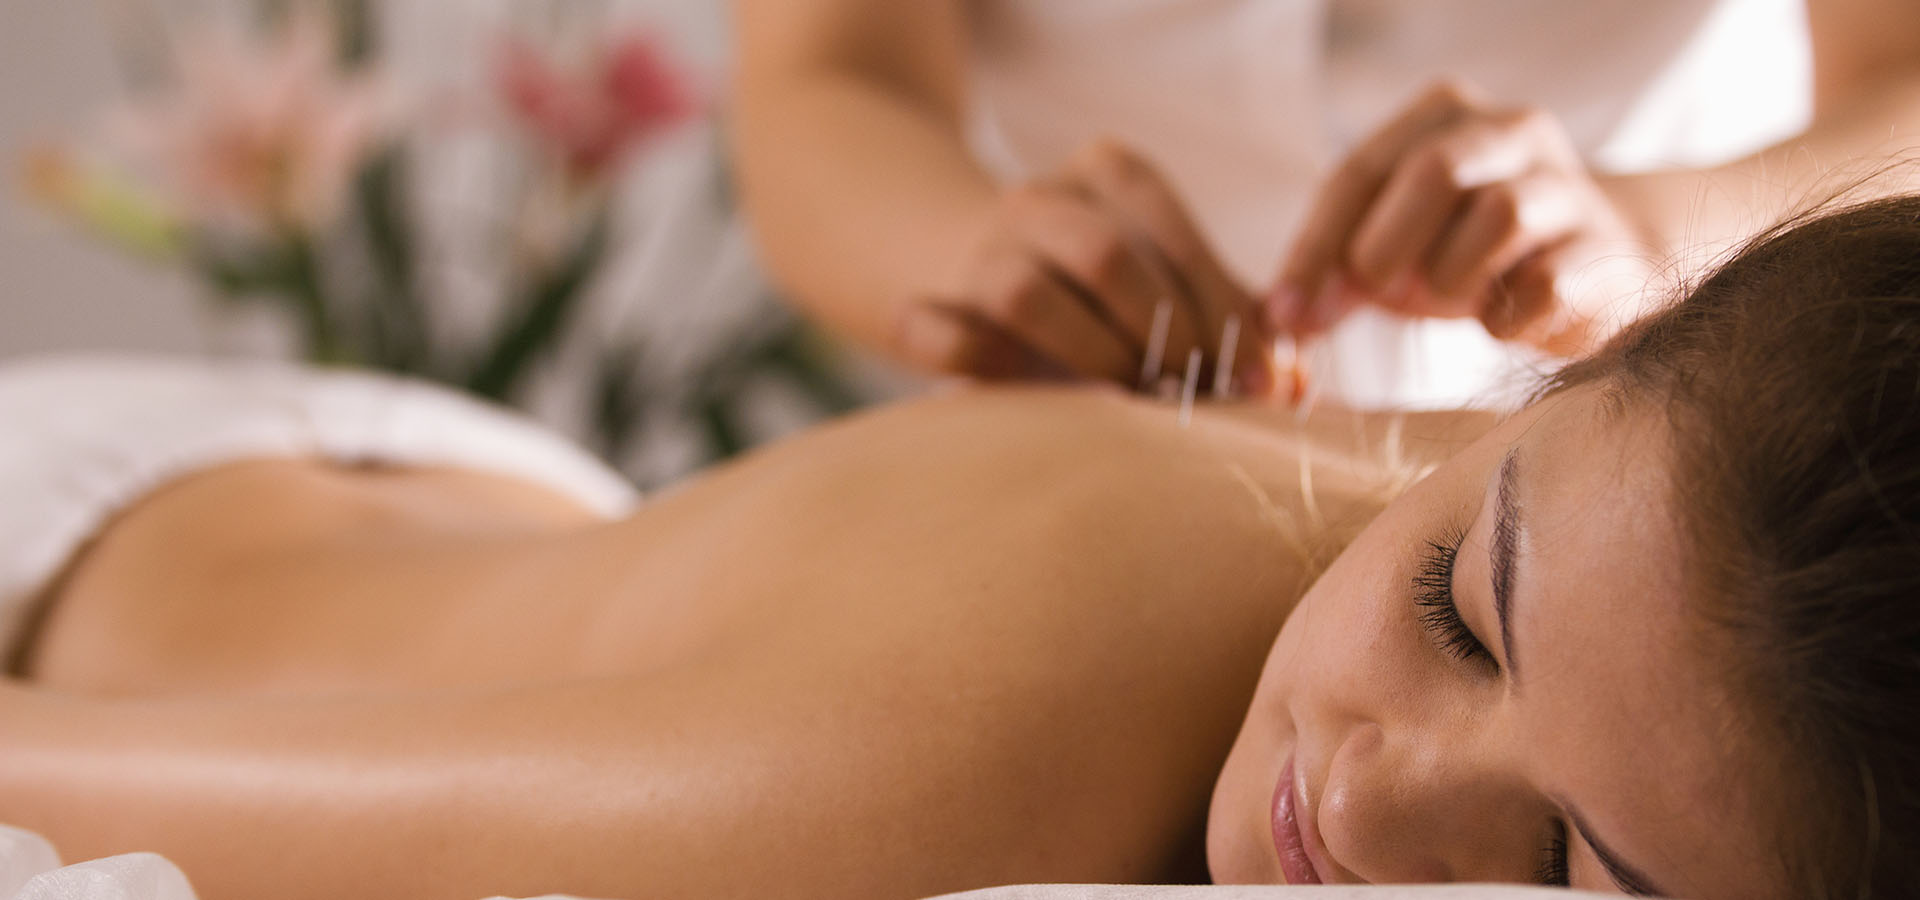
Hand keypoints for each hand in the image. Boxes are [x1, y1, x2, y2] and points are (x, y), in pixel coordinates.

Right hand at [895, 139, 1276, 394]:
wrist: (975, 277)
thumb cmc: (1103, 294)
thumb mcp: (1168, 284)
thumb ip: (1230, 319)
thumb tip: (1297, 379)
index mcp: (1107, 173)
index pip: (1170, 234)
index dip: (1220, 310)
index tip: (1260, 379)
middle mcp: (1037, 198)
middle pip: (1104, 258)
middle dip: (1160, 337)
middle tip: (1193, 395)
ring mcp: (975, 250)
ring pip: (1026, 294)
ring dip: (1088, 358)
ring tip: (1127, 402)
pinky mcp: (919, 305)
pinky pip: (935, 331)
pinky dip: (971, 360)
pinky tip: (1017, 395)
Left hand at [1267, 80, 1655, 352]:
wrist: (1594, 266)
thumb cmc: (1470, 252)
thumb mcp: (1396, 246)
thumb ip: (1337, 272)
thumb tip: (1282, 319)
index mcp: (1445, 115)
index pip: (1360, 171)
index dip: (1315, 248)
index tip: (1288, 314)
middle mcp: (1512, 130)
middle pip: (1433, 170)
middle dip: (1386, 246)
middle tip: (1378, 295)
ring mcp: (1567, 185)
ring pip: (1499, 215)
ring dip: (1453, 278)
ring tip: (1454, 296)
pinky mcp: (1602, 249)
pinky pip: (1544, 284)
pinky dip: (1506, 317)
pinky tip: (1501, 318)